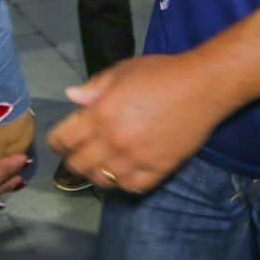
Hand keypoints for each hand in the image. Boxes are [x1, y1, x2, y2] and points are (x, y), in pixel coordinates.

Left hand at [47, 53, 233, 194]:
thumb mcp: (121, 71)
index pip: (64, 139)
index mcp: (100, 114)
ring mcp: (136, 159)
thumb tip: (71, 97)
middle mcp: (113, 140)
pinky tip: (125, 173)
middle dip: (74, 160)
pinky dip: (124, 183)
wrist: (202, 87)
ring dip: (98, 173)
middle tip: (79, 155)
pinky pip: (132, 187)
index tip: (60, 143)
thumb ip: (94, 88)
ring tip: (101, 165)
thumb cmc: (160, 73)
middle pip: (78, 166)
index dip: (57, 142)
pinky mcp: (158, 170)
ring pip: (102, 181)